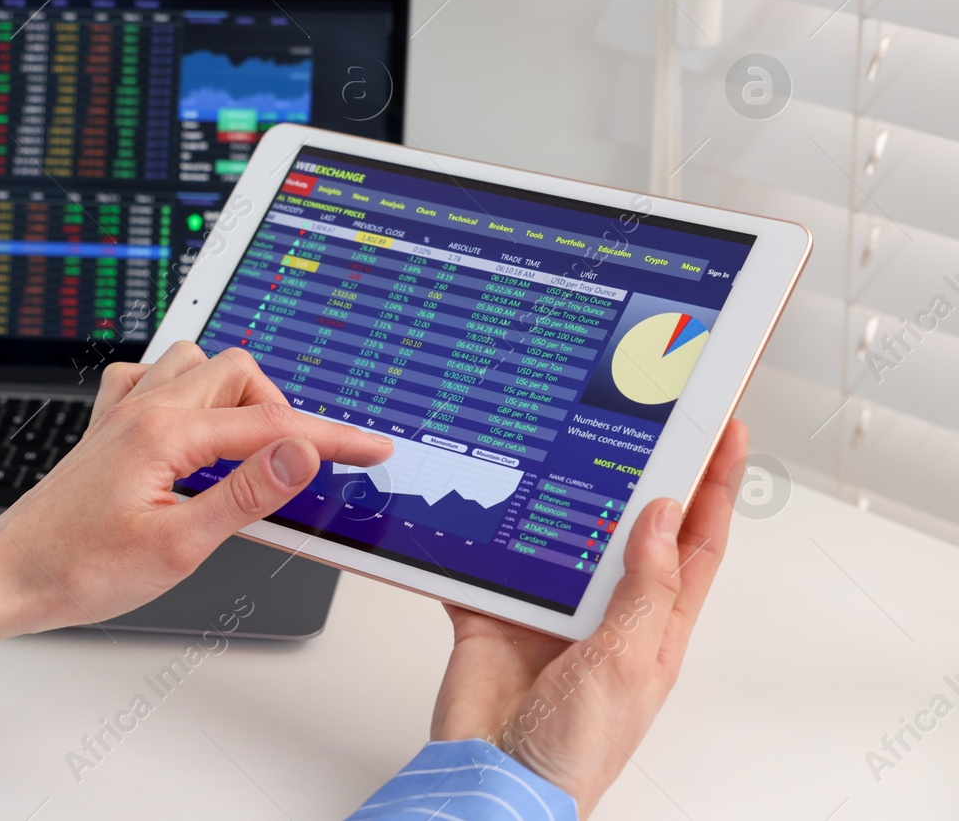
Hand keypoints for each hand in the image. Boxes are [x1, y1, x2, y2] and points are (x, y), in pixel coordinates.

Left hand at [0, 343, 392, 674]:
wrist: (10, 576)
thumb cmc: (80, 569)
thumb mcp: (180, 546)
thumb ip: (246, 493)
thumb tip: (300, 451)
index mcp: (165, 432)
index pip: (272, 426)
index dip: (331, 437)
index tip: (372, 448)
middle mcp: (143, 408)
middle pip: (239, 374)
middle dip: (281, 410)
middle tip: (300, 463)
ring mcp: (122, 413)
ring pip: (197, 363)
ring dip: (233, 394)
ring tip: (248, 448)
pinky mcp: (106, 429)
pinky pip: (151, 378)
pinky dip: (183, 390)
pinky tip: (189, 427)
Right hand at [429, 419, 746, 816]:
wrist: (495, 781)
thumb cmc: (576, 750)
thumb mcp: (628, 662)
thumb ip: (644, 587)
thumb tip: (664, 516)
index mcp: (653, 628)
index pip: (695, 543)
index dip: (715, 487)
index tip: (724, 433)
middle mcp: (603, 614)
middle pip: (625, 526)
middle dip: (635, 473)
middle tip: (642, 417)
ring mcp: (547, 613)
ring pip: (557, 533)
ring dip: (556, 494)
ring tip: (562, 442)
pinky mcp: (492, 614)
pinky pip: (484, 562)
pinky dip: (475, 534)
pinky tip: (476, 499)